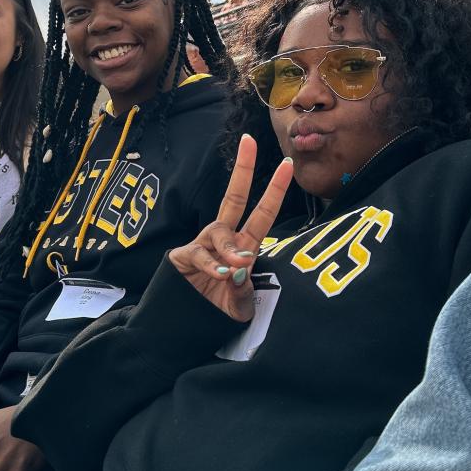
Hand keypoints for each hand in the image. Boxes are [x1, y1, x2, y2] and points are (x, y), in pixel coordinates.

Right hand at [169, 135, 292, 320]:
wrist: (185, 329)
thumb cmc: (216, 313)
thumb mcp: (239, 306)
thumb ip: (243, 288)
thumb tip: (240, 265)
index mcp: (243, 247)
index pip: (261, 214)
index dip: (275, 190)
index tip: (287, 164)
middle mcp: (223, 240)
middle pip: (234, 198)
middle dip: (243, 170)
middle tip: (249, 141)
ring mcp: (202, 246)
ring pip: (218, 230)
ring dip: (229, 247)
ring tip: (235, 267)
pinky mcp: (182, 257)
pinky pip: (198, 253)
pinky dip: (211, 264)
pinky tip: (220, 274)